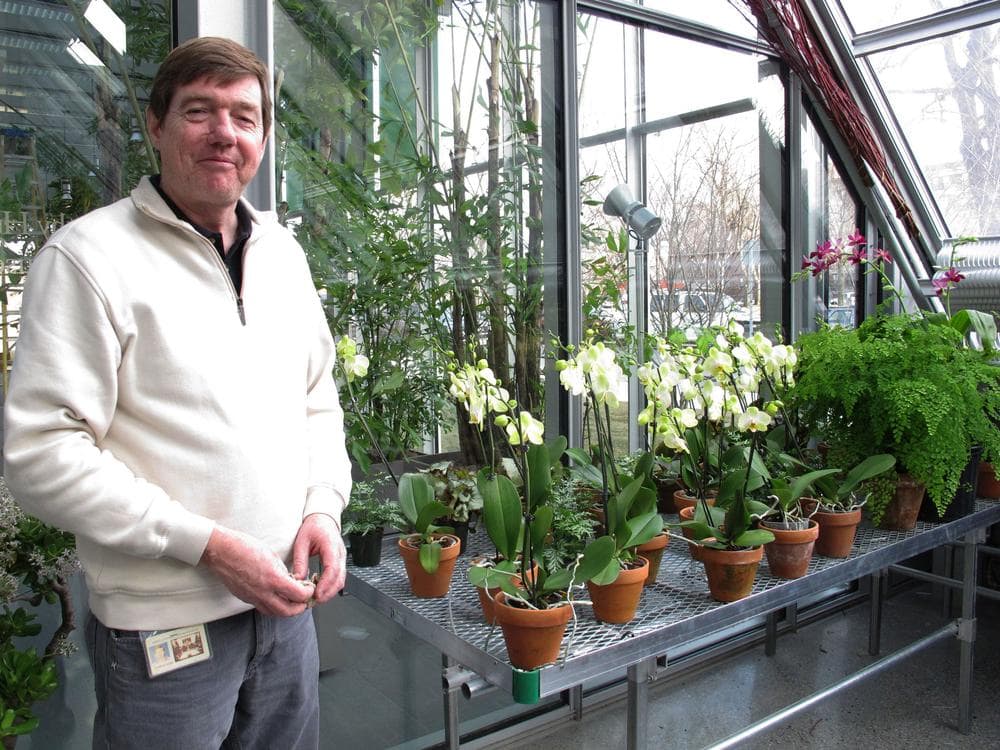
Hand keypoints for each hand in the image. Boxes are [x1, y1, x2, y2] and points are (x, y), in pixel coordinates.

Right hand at [200, 526, 314, 616]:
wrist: (221, 551)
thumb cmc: (245, 547)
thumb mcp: (272, 555)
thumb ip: (283, 571)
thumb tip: (292, 580)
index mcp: (273, 579)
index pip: (299, 596)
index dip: (308, 593)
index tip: (309, 587)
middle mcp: (263, 592)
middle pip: (288, 611)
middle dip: (301, 607)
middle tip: (305, 599)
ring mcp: (253, 597)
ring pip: (275, 613)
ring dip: (287, 610)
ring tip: (293, 601)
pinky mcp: (245, 598)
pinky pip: (263, 608)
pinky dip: (273, 607)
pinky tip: (276, 598)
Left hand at [291, 513, 345, 603]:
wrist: (323, 518)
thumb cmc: (313, 527)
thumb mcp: (302, 542)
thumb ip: (300, 561)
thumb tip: (298, 580)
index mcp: (331, 545)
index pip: (332, 569)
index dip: (325, 584)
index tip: (316, 594)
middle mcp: (340, 553)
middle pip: (340, 578)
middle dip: (328, 592)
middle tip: (314, 601)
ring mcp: (342, 558)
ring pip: (341, 580)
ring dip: (330, 591)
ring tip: (316, 598)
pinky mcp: (340, 561)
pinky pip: (339, 577)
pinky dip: (331, 585)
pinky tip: (320, 589)